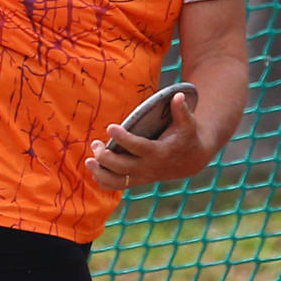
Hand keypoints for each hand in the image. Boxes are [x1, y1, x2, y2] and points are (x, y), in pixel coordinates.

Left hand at [87, 90, 211, 192]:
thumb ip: (181, 110)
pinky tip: (94, 169)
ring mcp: (142, 176)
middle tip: (95, 143)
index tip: (110, 127)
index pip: (138, 147)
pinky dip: (104, 181)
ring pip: (117, 181)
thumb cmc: (186, 136)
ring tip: (89, 160)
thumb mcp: (188, 123)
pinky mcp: (138, 180)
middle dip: (105, 157)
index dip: (123, 139)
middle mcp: (149, 167)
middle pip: (122, 167)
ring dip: (100, 172)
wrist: (190, 160)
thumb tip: (178, 95)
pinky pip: (118, 186)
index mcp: (159, 152)